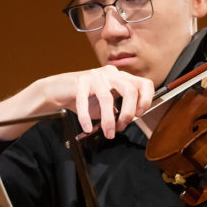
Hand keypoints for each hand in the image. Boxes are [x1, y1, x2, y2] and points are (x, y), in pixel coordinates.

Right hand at [40, 65, 154, 138]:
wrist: (60, 90)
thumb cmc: (87, 98)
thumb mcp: (108, 104)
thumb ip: (120, 111)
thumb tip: (126, 122)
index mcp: (122, 77)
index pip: (144, 83)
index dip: (146, 99)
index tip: (140, 114)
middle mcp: (111, 73)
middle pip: (129, 89)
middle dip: (128, 112)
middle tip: (122, 126)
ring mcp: (95, 75)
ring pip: (107, 97)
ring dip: (108, 119)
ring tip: (108, 133)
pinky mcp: (80, 81)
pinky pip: (84, 101)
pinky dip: (86, 117)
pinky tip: (87, 127)